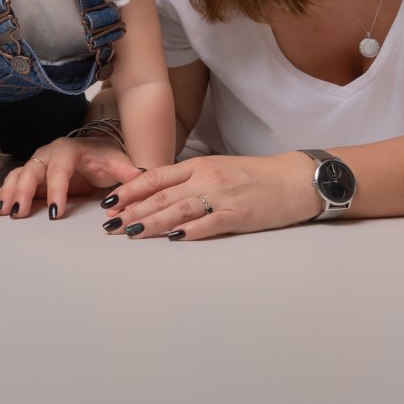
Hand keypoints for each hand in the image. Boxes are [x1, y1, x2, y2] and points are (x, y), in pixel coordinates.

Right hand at [0, 137, 142, 218]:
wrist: (94, 150)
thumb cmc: (103, 158)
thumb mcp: (117, 163)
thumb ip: (128, 172)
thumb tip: (142, 177)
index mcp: (68, 150)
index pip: (60, 169)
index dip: (56, 190)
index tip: (56, 212)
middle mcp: (48, 154)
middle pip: (32, 170)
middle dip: (24, 191)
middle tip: (20, 213)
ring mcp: (38, 164)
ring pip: (18, 175)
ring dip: (10, 192)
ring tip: (4, 212)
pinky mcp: (31, 175)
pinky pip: (14, 181)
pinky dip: (6, 193)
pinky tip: (1, 208)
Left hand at [99, 154, 318, 239]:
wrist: (294, 179)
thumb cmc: (256, 176)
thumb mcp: (218, 169)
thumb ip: (190, 180)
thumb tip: (158, 195)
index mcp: (199, 165)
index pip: (155, 177)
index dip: (129, 190)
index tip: (109, 203)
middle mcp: (206, 178)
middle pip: (162, 195)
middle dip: (132, 211)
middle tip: (109, 225)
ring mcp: (222, 196)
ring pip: (179, 209)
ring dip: (152, 222)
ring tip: (131, 233)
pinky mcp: (239, 215)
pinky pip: (210, 223)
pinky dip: (190, 231)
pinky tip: (173, 238)